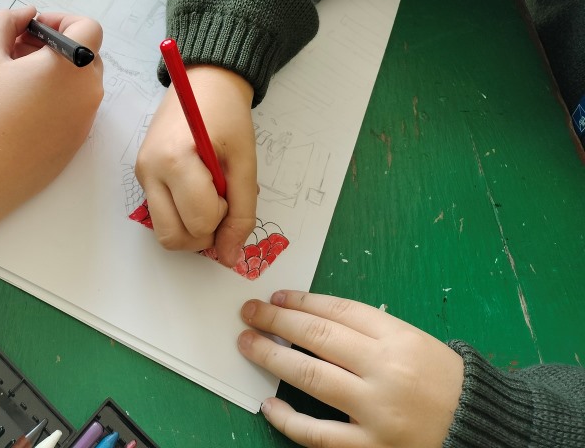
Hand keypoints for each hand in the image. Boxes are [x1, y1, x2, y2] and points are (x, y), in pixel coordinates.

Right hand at [0, 6, 103, 261]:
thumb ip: (6, 22)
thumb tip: (27, 13)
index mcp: (70, 66)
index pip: (89, 28)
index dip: (62, 20)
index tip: (33, 30)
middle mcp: (87, 92)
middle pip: (87, 54)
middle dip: (56, 44)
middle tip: (18, 50)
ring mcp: (86, 121)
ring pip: (81, 81)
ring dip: (56, 70)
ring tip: (16, 78)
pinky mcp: (77, 142)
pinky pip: (76, 107)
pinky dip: (57, 97)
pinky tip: (22, 107)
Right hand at [135, 65, 256, 265]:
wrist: (204, 81)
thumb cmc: (227, 116)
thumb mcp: (245, 163)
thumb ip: (242, 212)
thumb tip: (232, 256)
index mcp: (175, 161)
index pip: (198, 222)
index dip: (222, 216)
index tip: (228, 188)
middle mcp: (149, 170)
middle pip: (172, 238)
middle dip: (203, 232)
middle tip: (219, 200)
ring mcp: (141, 174)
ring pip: (164, 232)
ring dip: (191, 226)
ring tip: (206, 194)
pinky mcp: (140, 175)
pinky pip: (161, 213)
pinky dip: (181, 213)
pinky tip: (194, 187)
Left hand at [238, 291, 463, 447]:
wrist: (481, 428)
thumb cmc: (446, 382)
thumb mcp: (415, 342)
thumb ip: (370, 331)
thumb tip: (312, 316)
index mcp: (400, 339)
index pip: (338, 311)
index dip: (302, 301)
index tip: (277, 297)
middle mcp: (386, 371)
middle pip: (318, 337)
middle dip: (277, 320)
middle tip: (249, 312)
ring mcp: (376, 411)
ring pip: (310, 378)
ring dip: (272, 357)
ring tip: (248, 343)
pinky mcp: (371, 447)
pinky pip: (318, 434)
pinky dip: (288, 419)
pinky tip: (268, 404)